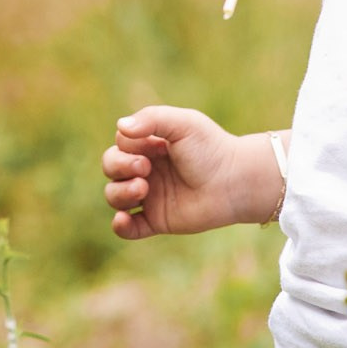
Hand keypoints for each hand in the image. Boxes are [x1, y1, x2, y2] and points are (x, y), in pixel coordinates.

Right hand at [100, 106, 261, 239]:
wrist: (235, 181)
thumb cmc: (211, 148)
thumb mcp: (183, 123)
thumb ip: (151, 119)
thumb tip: (120, 126)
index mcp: (150, 145)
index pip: (120, 143)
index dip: (128, 146)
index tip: (155, 147)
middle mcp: (147, 169)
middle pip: (111, 167)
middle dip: (119, 167)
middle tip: (145, 169)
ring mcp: (150, 196)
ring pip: (114, 196)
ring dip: (119, 193)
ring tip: (142, 190)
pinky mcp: (157, 220)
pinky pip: (129, 228)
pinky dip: (120, 226)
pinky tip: (123, 219)